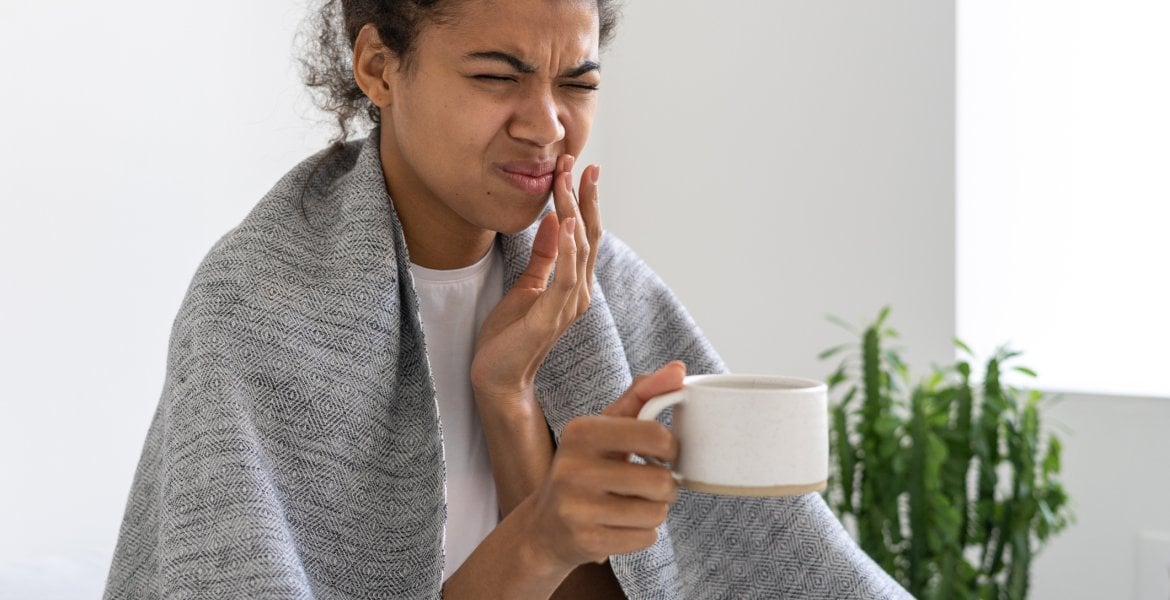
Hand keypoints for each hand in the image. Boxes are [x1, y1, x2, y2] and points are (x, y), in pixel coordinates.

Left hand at [471, 154, 602, 405]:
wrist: (497, 377)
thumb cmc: (509, 338)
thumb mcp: (526, 286)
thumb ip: (542, 257)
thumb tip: (552, 222)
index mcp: (574, 285)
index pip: (585, 234)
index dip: (584, 200)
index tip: (579, 168)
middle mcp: (579, 293)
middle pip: (589, 236)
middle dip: (584, 196)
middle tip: (577, 162)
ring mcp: (569, 305)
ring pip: (579, 249)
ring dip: (573, 212)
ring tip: (564, 181)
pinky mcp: (550, 315)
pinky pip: (565, 276)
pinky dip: (566, 248)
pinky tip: (562, 223)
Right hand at [520, 362, 685, 568]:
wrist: (546, 525)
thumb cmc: (584, 467)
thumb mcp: (604, 426)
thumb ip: (642, 395)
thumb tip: (679, 369)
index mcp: (581, 432)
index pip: (655, 435)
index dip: (671, 448)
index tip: (662, 453)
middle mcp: (573, 469)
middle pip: (662, 481)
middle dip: (666, 486)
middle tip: (649, 483)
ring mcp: (577, 508)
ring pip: (657, 513)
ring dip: (655, 510)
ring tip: (633, 503)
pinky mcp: (586, 541)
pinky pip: (646, 538)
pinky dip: (642, 533)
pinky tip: (620, 524)